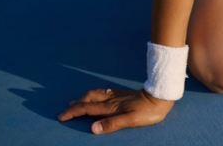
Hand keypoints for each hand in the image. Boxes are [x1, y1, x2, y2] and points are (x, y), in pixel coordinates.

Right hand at [58, 88, 174, 133]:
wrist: (160, 96)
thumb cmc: (148, 111)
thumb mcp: (131, 120)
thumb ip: (112, 124)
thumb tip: (93, 128)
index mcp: (111, 107)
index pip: (87, 109)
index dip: (74, 112)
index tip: (62, 117)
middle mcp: (111, 99)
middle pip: (89, 99)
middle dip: (76, 105)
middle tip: (65, 111)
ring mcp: (117, 95)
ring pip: (95, 94)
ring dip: (83, 99)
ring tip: (76, 103)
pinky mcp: (123, 94)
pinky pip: (103, 92)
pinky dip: (94, 95)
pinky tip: (96, 97)